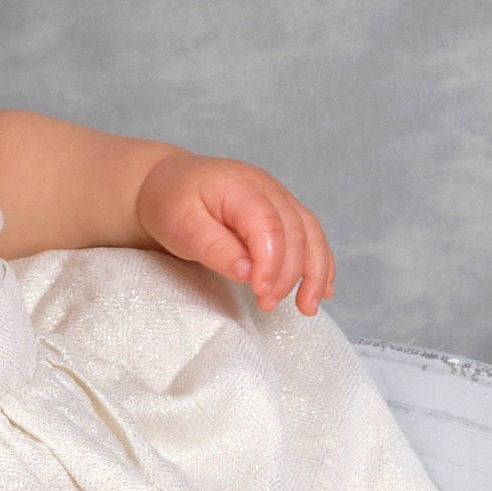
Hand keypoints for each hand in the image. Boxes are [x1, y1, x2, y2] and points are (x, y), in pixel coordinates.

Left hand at [135, 150, 334, 314]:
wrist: (169, 183)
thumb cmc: (172, 203)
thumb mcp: (180, 226)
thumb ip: (214, 248)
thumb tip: (248, 272)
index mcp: (239, 186)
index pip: (268, 224)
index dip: (271, 262)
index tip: (261, 293)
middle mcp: (266, 187)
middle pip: (295, 231)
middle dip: (289, 274)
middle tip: (268, 304)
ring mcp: (278, 197)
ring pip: (311, 233)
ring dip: (315, 273)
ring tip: (307, 307)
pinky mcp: (283, 210)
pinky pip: (311, 235)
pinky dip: (320, 263)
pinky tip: (322, 290)